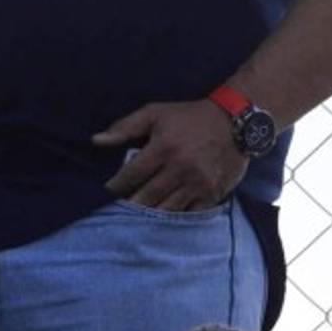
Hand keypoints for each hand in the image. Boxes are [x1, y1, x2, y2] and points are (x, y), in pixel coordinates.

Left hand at [93, 99, 248, 210]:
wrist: (235, 122)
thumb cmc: (190, 117)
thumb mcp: (156, 113)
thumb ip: (125, 127)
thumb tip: (96, 141)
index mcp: (163, 148)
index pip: (131, 174)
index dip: (116, 186)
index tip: (107, 192)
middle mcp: (180, 168)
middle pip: (147, 196)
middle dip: (131, 204)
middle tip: (119, 210)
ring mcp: (197, 183)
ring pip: (166, 208)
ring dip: (151, 214)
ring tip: (139, 217)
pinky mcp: (212, 193)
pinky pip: (189, 212)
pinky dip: (176, 215)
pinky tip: (166, 214)